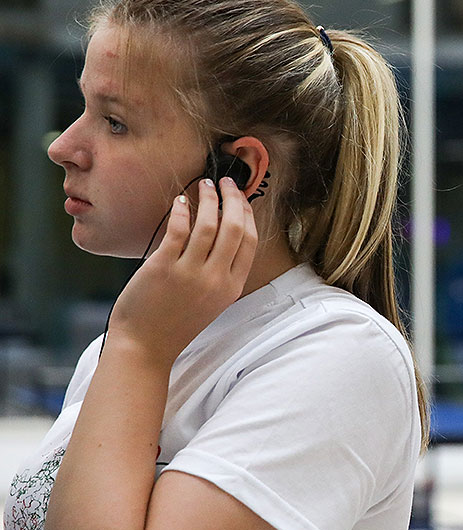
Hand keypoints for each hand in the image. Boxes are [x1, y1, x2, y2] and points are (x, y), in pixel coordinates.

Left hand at [107, 177, 257, 365]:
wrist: (145, 347)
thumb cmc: (174, 323)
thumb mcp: (210, 302)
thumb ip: (219, 273)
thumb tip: (219, 234)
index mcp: (231, 287)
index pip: (250, 242)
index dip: (248, 215)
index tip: (241, 200)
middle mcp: (216, 279)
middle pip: (235, 228)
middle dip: (233, 199)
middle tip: (226, 182)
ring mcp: (190, 274)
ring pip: (209, 224)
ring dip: (208, 198)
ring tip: (204, 185)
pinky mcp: (163, 267)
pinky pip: (178, 230)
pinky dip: (181, 210)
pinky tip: (179, 201)